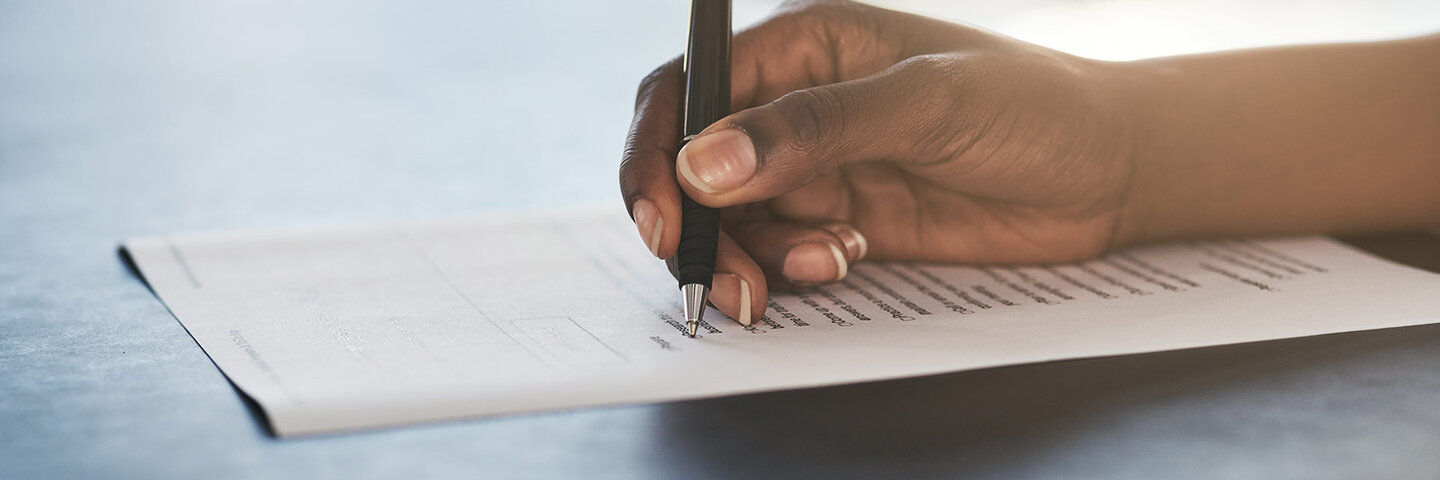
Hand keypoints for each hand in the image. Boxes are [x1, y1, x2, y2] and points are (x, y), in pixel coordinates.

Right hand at [620, 0, 1143, 325]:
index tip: (663, 219)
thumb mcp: (924, 104)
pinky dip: (796, 269)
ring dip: (753, 256)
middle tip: (727, 280)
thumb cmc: (1033, 106)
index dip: (658, 153)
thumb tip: (705, 164)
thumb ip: (813, 130)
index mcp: (802, 46)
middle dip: (698, 227)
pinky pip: (783, 251)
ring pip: (735, 220)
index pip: (689, 91)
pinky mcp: (843, 221)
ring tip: (822, 265)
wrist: (1111, 173)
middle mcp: (797, 106)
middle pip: (696, 168)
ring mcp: (818, 167)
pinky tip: (848, 260)